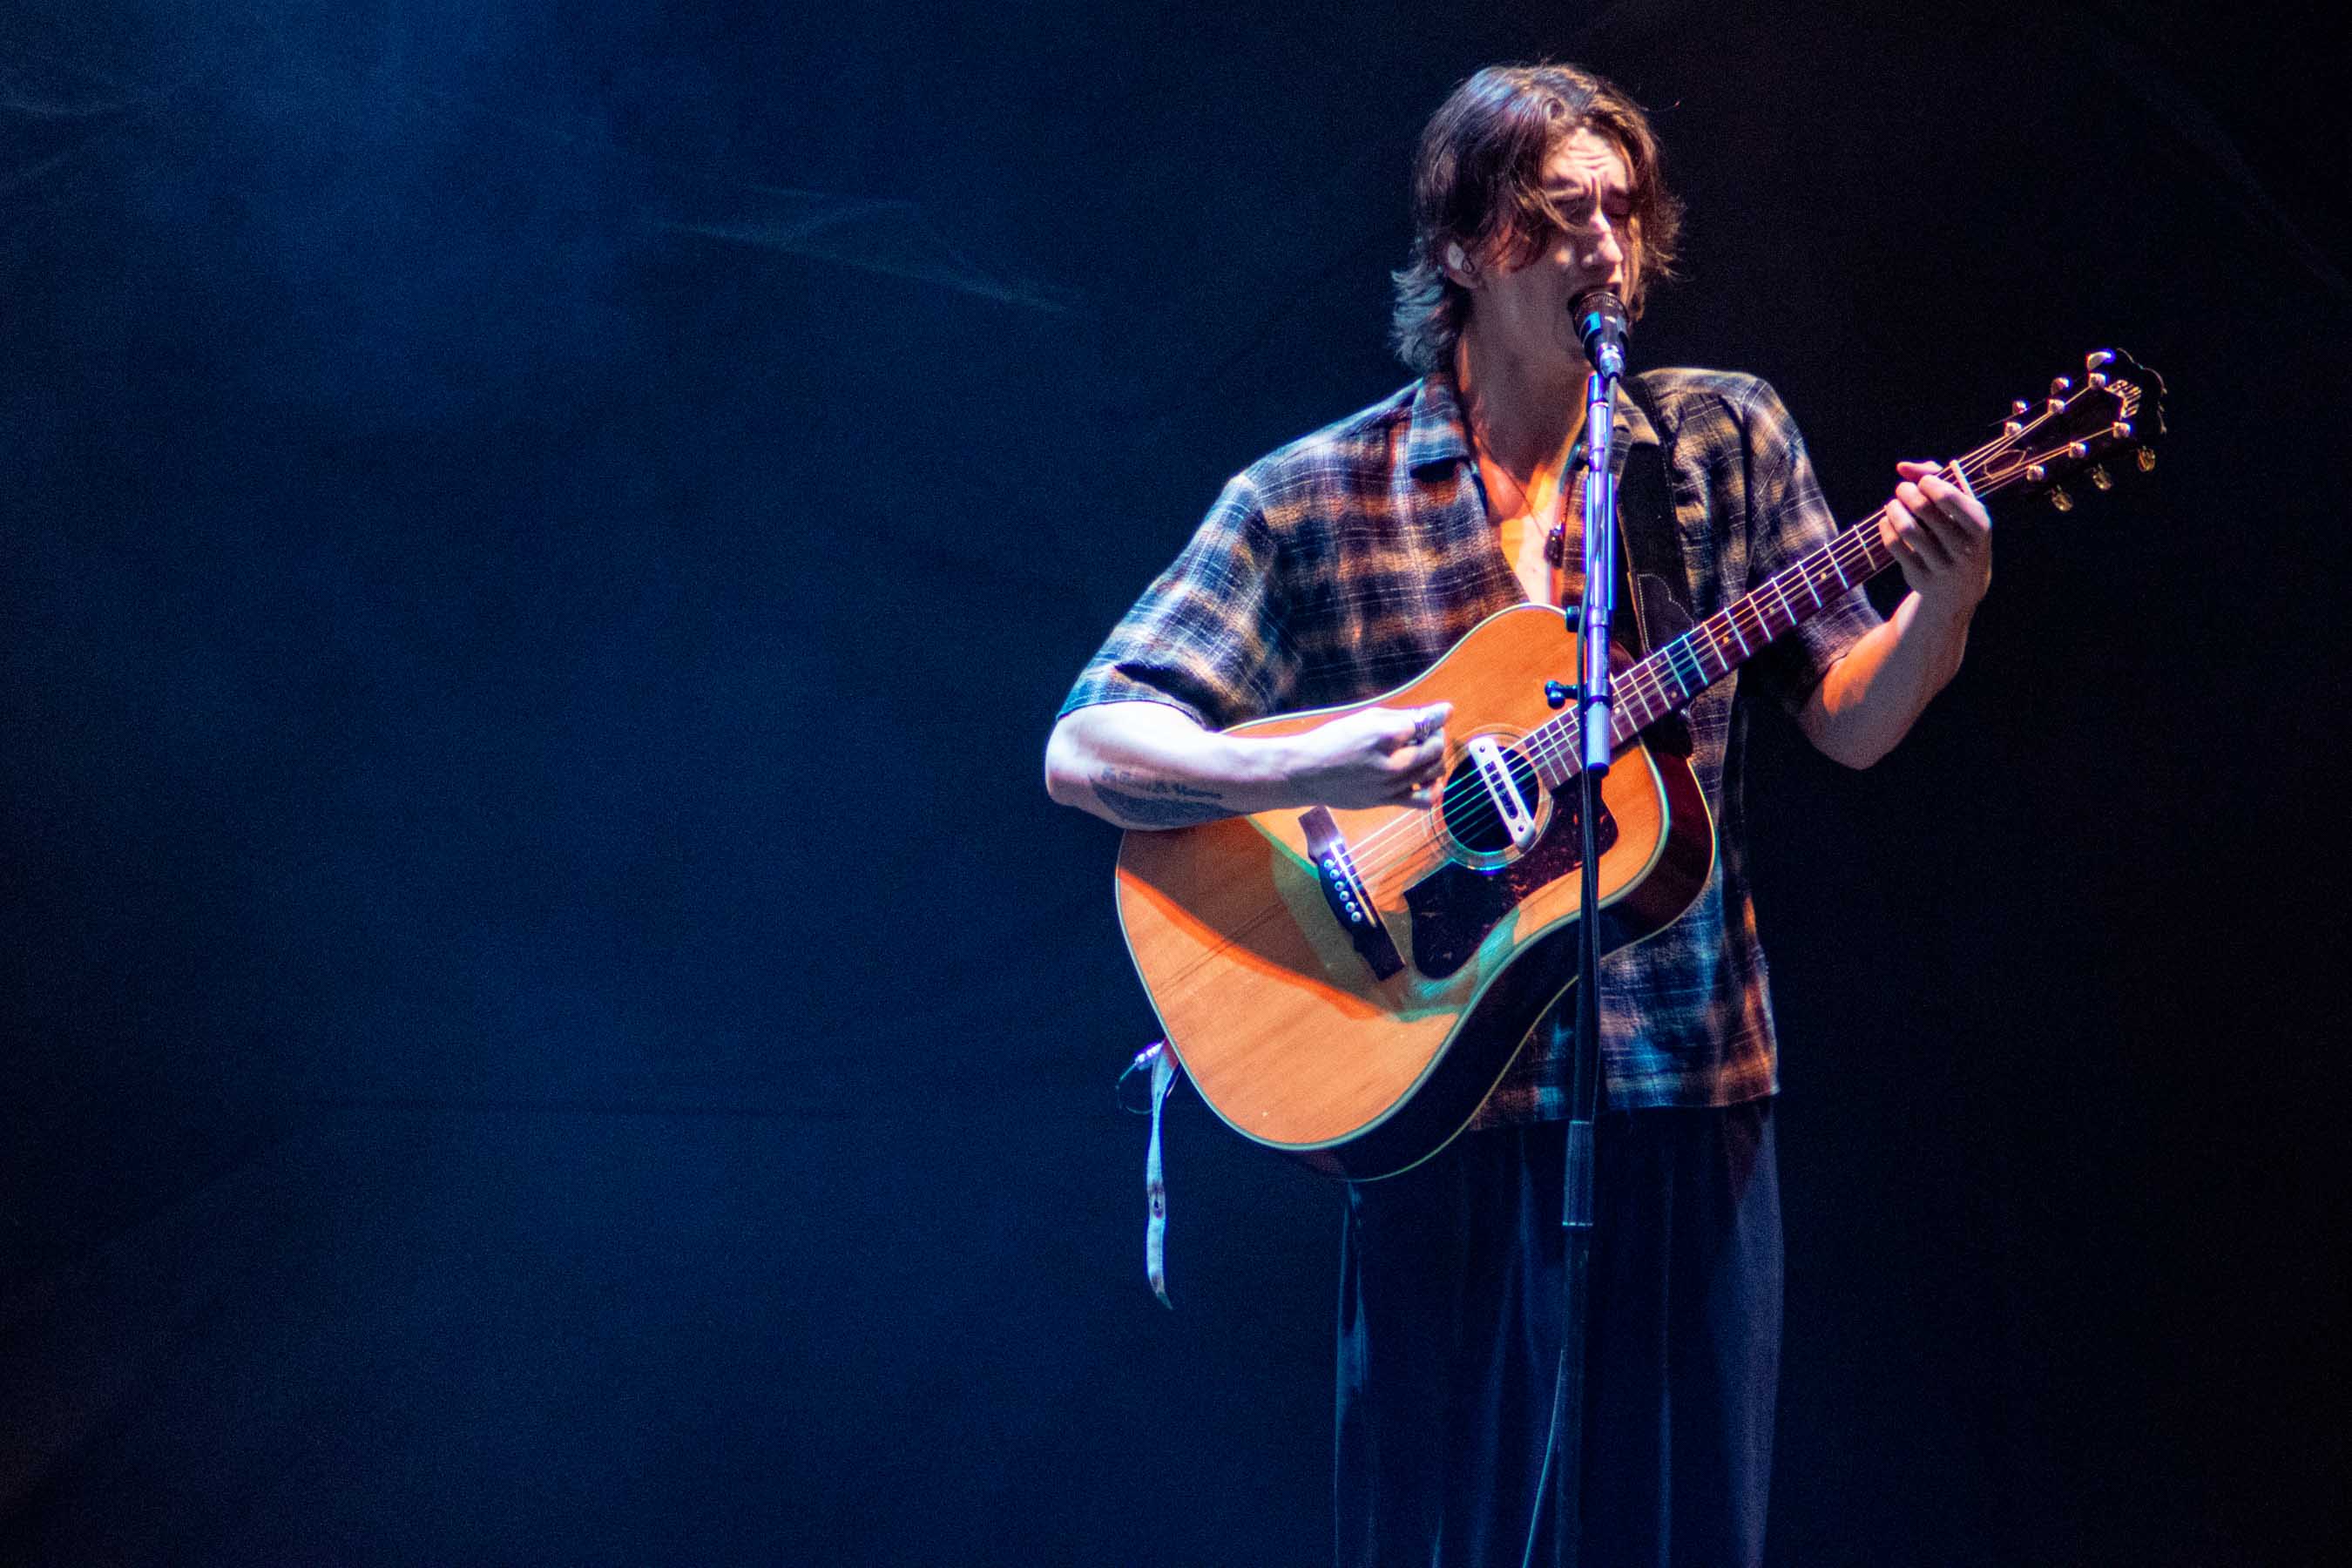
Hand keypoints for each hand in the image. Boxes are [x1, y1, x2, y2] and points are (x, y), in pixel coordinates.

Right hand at [1285, 702, 1452, 809]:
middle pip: (1436, 748)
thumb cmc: (1334, 739)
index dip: (1438, 715)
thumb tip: (1441, 713)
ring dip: (1435, 759)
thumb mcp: (1367, 717)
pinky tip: (1425, 780)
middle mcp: (1392, 761)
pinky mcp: (1387, 801)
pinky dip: (1433, 788)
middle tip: (1425, 733)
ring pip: (1435, 772)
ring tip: (1422, 753)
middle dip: (1436, 737)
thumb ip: (1404, 717)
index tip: (1442, 712)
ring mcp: (1391, 785)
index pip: (1429, 722)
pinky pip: (1424, 800)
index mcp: (1386, 734)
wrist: (1306, 772)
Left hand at [1881, 460, 1992, 619]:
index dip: (1927, 482)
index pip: (1947, 496)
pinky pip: (1894, 546)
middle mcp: (1964, 547)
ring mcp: (1942, 564)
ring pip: (1907, 528)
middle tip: (1902, 489)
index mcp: (1979, 525)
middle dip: (1906, 492)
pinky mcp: (1920, 576)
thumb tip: (1902, 466)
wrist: (1961, 587)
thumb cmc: (1959, 533)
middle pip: (1923, 508)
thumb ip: (1936, 477)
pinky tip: (1887, 521)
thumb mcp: (1961, 507)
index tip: (1922, 482)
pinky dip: (1886, 527)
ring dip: (1893, 509)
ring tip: (1892, 504)